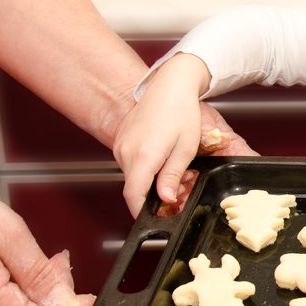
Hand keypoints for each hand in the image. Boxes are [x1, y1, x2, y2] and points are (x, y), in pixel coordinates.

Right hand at [114, 54, 257, 216]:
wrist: (170, 85)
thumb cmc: (181, 111)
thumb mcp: (185, 147)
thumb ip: (172, 176)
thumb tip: (165, 199)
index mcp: (143, 156)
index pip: (134, 196)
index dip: (143, 213)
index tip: (155, 220)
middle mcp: (126, 151)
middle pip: (135, 187)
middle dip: (155, 195)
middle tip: (180, 188)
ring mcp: (121, 145)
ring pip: (133, 176)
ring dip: (151, 180)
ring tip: (176, 168)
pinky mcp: (121, 140)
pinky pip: (131, 163)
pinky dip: (146, 168)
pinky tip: (164, 157)